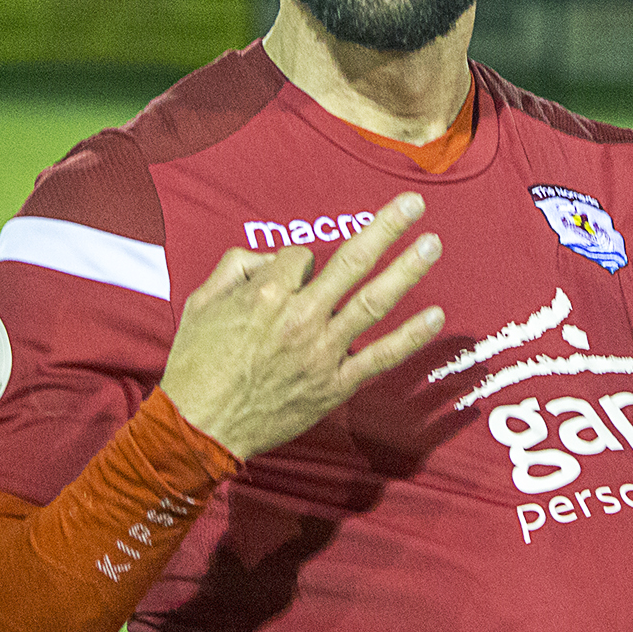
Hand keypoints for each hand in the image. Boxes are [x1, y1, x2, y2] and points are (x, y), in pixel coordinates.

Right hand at [160, 191, 443, 459]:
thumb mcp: (200, 301)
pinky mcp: (335, 385)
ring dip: (406, 270)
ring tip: (432, 245)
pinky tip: (436, 316)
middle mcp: (301, 316)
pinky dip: (410, 337)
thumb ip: (236, 267)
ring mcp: (322, 351)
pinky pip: (380, 357)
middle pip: (352, 260)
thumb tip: (272, 257)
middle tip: (415, 204)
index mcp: (267, 293)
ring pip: (373, 302)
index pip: (301, 255)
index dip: (296, 260)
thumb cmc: (196, 364)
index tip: (290, 274)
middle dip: (387, 228)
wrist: (199, 427)